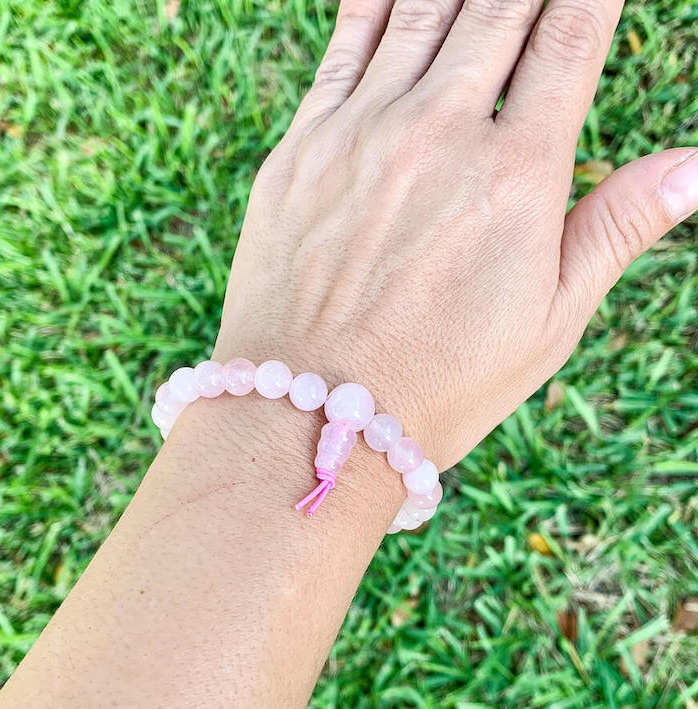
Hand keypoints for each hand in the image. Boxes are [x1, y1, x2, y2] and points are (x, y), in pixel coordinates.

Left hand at [215, 0, 697, 470]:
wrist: (309, 416)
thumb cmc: (438, 383)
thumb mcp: (549, 324)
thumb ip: (617, 228)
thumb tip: (695, 163)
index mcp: (516, 176)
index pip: (573, 35)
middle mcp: (439, 134)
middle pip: (500, 7)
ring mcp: (361, 134)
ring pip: (422, 10)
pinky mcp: (301, 148)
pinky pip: (346, 43)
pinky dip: (379, 1)